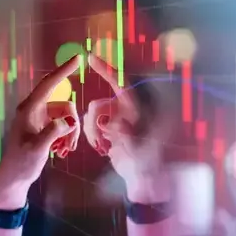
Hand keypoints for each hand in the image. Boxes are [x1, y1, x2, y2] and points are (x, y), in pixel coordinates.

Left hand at [0, 56, 81, 205]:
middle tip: (70, 146)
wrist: (14, 178)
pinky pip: (64, 125)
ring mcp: (39, 119)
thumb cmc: (21, 163)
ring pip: (66, 117)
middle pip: (64, 106)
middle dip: (72, 124)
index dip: (63, 70)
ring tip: (64, 152)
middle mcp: (34, 110)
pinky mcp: (44, 127)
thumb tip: (67, 122)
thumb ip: (52, 133)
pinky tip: (61, 152)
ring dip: (70, 134)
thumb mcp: (37, 149)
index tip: (78, 58)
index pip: (48, 84)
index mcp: (29, 110)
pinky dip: (66, 137)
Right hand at [82, 54, 171, 199]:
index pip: (121, 84)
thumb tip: (113, 124)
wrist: (141, 177)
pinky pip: (91, 125)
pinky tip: (103, 149)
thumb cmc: (145, 163)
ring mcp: (116, 118)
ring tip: (103, 150)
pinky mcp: (108, 128)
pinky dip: (92, 137)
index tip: (90, 58)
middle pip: (98, 106)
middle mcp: (126, 110)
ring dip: (93, 133)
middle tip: (101, 146)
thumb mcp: (139, 150)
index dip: (106, 70)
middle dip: (94, 125)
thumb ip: (127, 136)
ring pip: (92, 116)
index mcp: (137, 109)